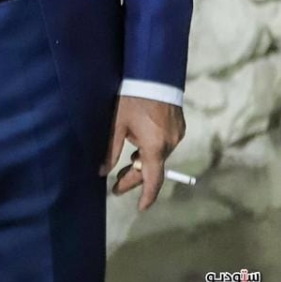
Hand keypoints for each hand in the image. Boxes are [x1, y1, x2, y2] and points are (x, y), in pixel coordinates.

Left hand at [99, 96, 184, 210]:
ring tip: (127, 161)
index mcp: (155, 147)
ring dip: (143, 161)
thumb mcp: (117, 123)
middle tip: (117, 185)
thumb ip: (110, 150)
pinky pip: (165, 143)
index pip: (153, 180)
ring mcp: (177, 134)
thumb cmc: (132, 97)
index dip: (146, 196)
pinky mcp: (178, 125)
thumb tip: (101, 172)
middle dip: (135, 177)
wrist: (153, 73)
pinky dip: (152, 148)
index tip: (140, 208)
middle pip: (153, 168)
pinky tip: (140, 142)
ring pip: (158, 155)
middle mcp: (169, 144)